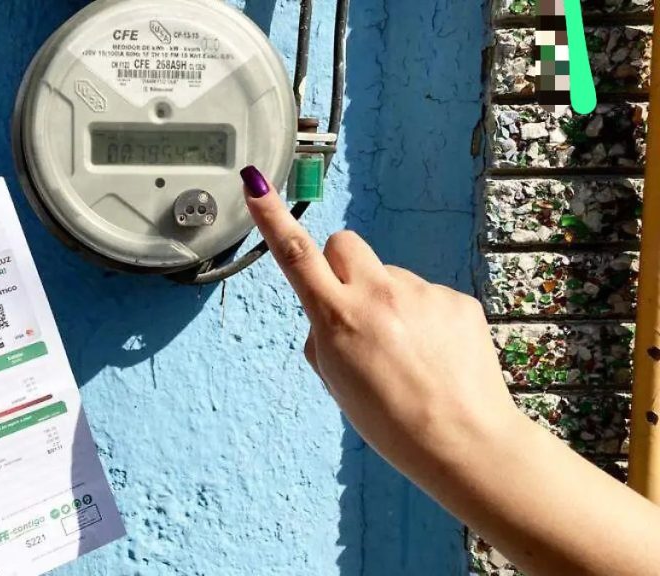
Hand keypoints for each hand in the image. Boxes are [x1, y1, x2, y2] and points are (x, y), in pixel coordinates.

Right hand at [239, 166, 519, 475]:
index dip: (271, 217)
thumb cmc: (390, 424)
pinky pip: (426, 295)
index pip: (296, 256)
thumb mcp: (336, 385)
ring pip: (388, 276)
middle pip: (343, 244)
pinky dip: (423, 318)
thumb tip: (329, 312)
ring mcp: (421, 293)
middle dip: (339, 266)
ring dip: (386, 301)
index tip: (255, 183)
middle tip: (352, 309)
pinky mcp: (456, 299)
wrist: (464, 443)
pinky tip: (434, 354)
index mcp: (338, 319)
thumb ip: (322, 338)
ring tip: (406, 352)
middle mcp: (378, 295)